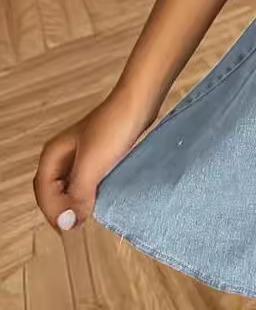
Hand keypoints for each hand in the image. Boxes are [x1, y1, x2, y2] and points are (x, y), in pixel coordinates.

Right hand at [33, 86, 158, 231]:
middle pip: (54, 190)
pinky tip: (102, 197)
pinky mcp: (99, 153)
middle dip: (63, 207)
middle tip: (78, 224)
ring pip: (72, 185)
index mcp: (52, 155)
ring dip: (77, 200)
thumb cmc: (113, 128)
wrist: (140, 102)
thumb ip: (78, 195)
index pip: (43, 192)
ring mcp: (81, 153)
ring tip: (90, 213)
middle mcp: (62, 154)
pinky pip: (88, 178)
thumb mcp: (92, 165)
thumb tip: (69, 222)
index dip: (54, 212)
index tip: (70, 226)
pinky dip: (91, 190)